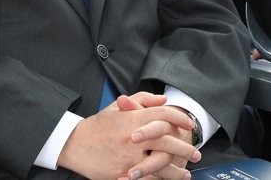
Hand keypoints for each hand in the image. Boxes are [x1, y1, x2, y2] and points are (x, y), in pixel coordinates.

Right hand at [58, 93, 198, 179]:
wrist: (74, 144)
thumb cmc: (98, 125)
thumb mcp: (119, 107)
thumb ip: (143, 100)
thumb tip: (165, 100)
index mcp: (134, 119)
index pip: (164, 115)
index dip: (180, 119)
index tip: (190, 125)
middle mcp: (134, 138)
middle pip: (167, 141)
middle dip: (184, 148)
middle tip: (196, 153)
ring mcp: (128, 158)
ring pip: (159, 165)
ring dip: (175, 170)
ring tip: (186, 173)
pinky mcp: (122, 174)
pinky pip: (146, 179)